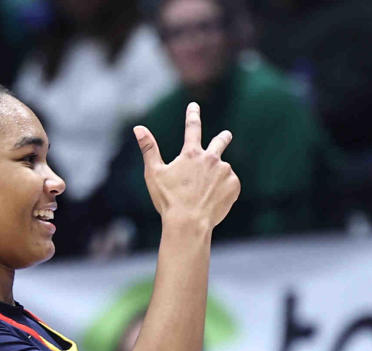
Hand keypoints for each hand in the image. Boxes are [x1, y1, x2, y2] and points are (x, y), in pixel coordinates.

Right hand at [134, 102, 239, 232]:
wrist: (189, 223)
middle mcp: (211, 158)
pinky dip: (223, 190)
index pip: (192, 128)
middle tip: (226, 135)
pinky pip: (230, 184)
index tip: (194, 106)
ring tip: (204, 195)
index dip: (192, 115)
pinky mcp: (234, 185)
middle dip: (223, 137)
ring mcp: (225, 171)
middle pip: (220, 142)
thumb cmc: (169, 200)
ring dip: (215, 177)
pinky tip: (213, 200)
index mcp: (191, 154)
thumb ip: (149, 149)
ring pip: (221, 170)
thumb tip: (138, 128)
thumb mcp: (154, 174)